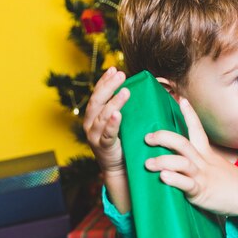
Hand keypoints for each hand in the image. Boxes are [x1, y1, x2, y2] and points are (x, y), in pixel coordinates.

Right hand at [83, 67, 130, 212]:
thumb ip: (129, 106)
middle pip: (97, 101)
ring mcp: (95, 135)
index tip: (114, 69)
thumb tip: (146, 87)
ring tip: (125, 91)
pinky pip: (107, 134)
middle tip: (121, 75)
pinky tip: (117, 115)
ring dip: (114, 102)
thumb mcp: (126, 120)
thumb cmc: (125, 139)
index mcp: (94, 114)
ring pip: (102, 116)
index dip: (105, 81)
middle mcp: (90, 123)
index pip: (98, 93)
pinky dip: (112, 124)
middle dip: (108, 86)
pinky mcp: (103, 147)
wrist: (121, 168)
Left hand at [144, 98, 237, 223]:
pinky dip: (174, 179)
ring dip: (163, 161)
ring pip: (182, 162)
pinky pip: (187, 184)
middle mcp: (203, 161)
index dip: (190, 114)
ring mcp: (202, 175)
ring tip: (148, 163)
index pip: (197, 129)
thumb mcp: (216, 166)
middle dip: (164, 137)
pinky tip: (163, 177)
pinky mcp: (201, 191)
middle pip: (182, 143)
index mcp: (206, 153)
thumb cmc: (229, 183)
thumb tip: (185, 157)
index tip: (182, 100)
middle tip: (148, 137)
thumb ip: (201, 161)